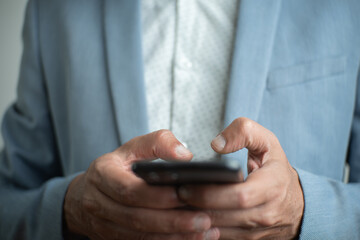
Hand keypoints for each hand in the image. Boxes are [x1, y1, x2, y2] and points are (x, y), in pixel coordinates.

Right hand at [63, 130, 219, 239]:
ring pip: (138, 236)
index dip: (156, 196)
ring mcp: (102, 225)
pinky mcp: (110, 239)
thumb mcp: (133, 147)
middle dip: (171, 221)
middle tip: (203, 220)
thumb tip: (184, 155)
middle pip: (136, 218)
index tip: (184, 196)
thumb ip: (157, 143)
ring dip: (172, 237)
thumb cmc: (117, 167)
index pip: (129, 189)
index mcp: (102, 175)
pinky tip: (188, 239)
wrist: (87, 193)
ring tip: (203, 233)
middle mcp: (97, 202)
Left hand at [177, 118, 303, 239]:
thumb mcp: (266, 141)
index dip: (210, 193)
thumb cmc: (275, 168)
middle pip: (226, 216)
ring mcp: (259, 231)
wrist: (295, 200)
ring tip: (177, 207)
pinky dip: (204, 231)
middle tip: (176, 195)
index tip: (186, 185)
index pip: (239, 195)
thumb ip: (242, 132)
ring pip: (222, 232)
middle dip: (197, 207)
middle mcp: (267, 213)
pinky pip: (224, 239)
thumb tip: (216, 144)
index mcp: (273, 186)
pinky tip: (190, 218)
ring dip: (197, 222)